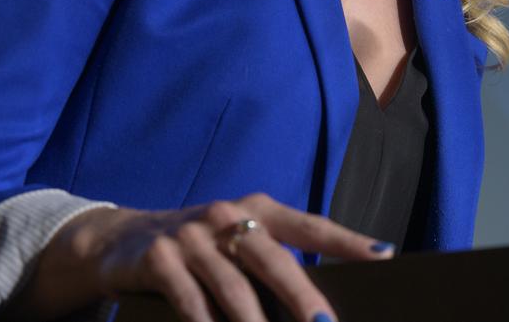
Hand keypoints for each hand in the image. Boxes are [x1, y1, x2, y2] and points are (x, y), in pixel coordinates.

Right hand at [3, 192, 392, 321]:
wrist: (122, 239)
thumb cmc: (200, 246)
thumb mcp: (237, 238)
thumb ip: (274, 256)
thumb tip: (318, 300)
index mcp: (258, 208)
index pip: (311, 225)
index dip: (348, 241)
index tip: (385, 256)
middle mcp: (227, 216)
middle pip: (274, 259)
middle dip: (302, 295)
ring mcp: (192, 236)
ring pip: (233, 286)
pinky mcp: (159, 258)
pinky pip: (189, 298)